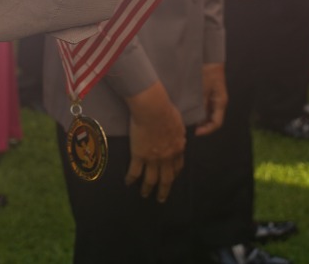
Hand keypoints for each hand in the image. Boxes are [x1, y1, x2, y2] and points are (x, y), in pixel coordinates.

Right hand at [125, 83, 185, 200]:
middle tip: (161, 199)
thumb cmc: (168, 112)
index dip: (174, 174)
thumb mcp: (180, 125)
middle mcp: (166, 158)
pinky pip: (134, 171)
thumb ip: (179, 135)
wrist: (153, 110)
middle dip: (164, 190)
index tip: (171, 178)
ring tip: (145, 195)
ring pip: (151, 179)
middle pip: (166, 179)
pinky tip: (128, 183)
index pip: (178, 167)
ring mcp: (152, 159)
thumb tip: (179, 138)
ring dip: (148, 189)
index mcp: (177, 149)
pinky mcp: (138, 155)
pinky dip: (131, 179)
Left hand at [193, 63, 226, 135]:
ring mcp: (214, 99)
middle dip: (203, 126)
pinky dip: (199, 112)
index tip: (196, 132)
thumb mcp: (203, 90)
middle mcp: (218, 103)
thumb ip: (201, 104)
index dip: (207, 130)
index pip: (216, 123)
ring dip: (200, 120)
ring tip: (189, 121)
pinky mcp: (209, 95)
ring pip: (208, 115)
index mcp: (220, 102)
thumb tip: (196, 118)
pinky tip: (190, 112)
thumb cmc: (208, 73)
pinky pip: (205, 107)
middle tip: (191, 128)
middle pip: (212, 120)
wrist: (209, 59)